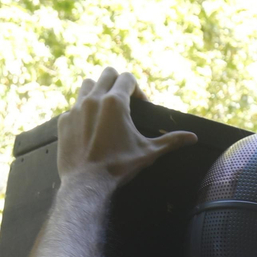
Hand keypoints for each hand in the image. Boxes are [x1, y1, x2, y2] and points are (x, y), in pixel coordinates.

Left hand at [57, 67, 197, 189]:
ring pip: (87, 85)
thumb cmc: (119, 166)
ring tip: (105, 108)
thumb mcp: (149, 152)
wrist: (87, 183)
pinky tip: (90, 127)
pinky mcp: (64, 121)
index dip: (137, 88)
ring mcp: (76, 109)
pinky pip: (74, 107)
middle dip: (118, 83)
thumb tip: (193, 137)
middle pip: (107, 74)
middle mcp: (94, 99)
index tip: (141, 104)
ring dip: (98, 90)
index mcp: (115, 102)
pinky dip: (83, 111)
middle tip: (125, 100)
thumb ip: (171, 141)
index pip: (127, 77)